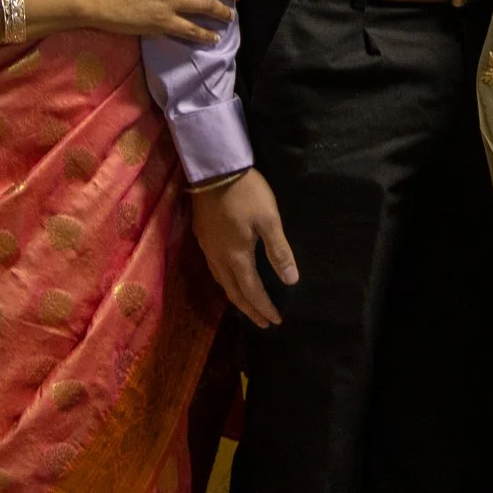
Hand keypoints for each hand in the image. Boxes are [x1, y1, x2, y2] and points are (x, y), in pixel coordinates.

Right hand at [192, 169, 295, 327]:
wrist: (214, 169)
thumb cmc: (246, 193)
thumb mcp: (269, 220)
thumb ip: (279, 251)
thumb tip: (291, 281)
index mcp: (237, 256)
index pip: (252, 291)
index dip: (264, 308)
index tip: (276, 321)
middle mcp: (219, 258)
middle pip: (234, 292)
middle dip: (250, 309)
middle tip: (264, 322)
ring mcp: (207, 247)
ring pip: (221, 282)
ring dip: (236, 297)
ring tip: (248, 305)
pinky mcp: (202, 235)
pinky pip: (214, 268)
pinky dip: (225, 281)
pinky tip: (229, 276)